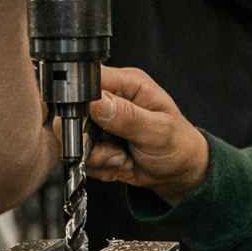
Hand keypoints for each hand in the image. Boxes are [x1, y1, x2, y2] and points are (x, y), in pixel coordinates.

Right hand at [83, 66, 210, 204]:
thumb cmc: (178, 144)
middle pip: (73, 112)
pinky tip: (120, 162)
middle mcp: (111, 99)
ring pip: (75, 140)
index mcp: (128, 84)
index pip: (89, 79)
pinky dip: (100, 166)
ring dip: (98, 156)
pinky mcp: (96, 142)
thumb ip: (128, 116)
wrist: (178, 171)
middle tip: (116, 150)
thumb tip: (97, 102)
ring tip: (122, 157)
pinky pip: (83, 157)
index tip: (92, 124)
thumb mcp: (158, 130)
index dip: (82, 100)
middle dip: (91, 139)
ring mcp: (100, 122)